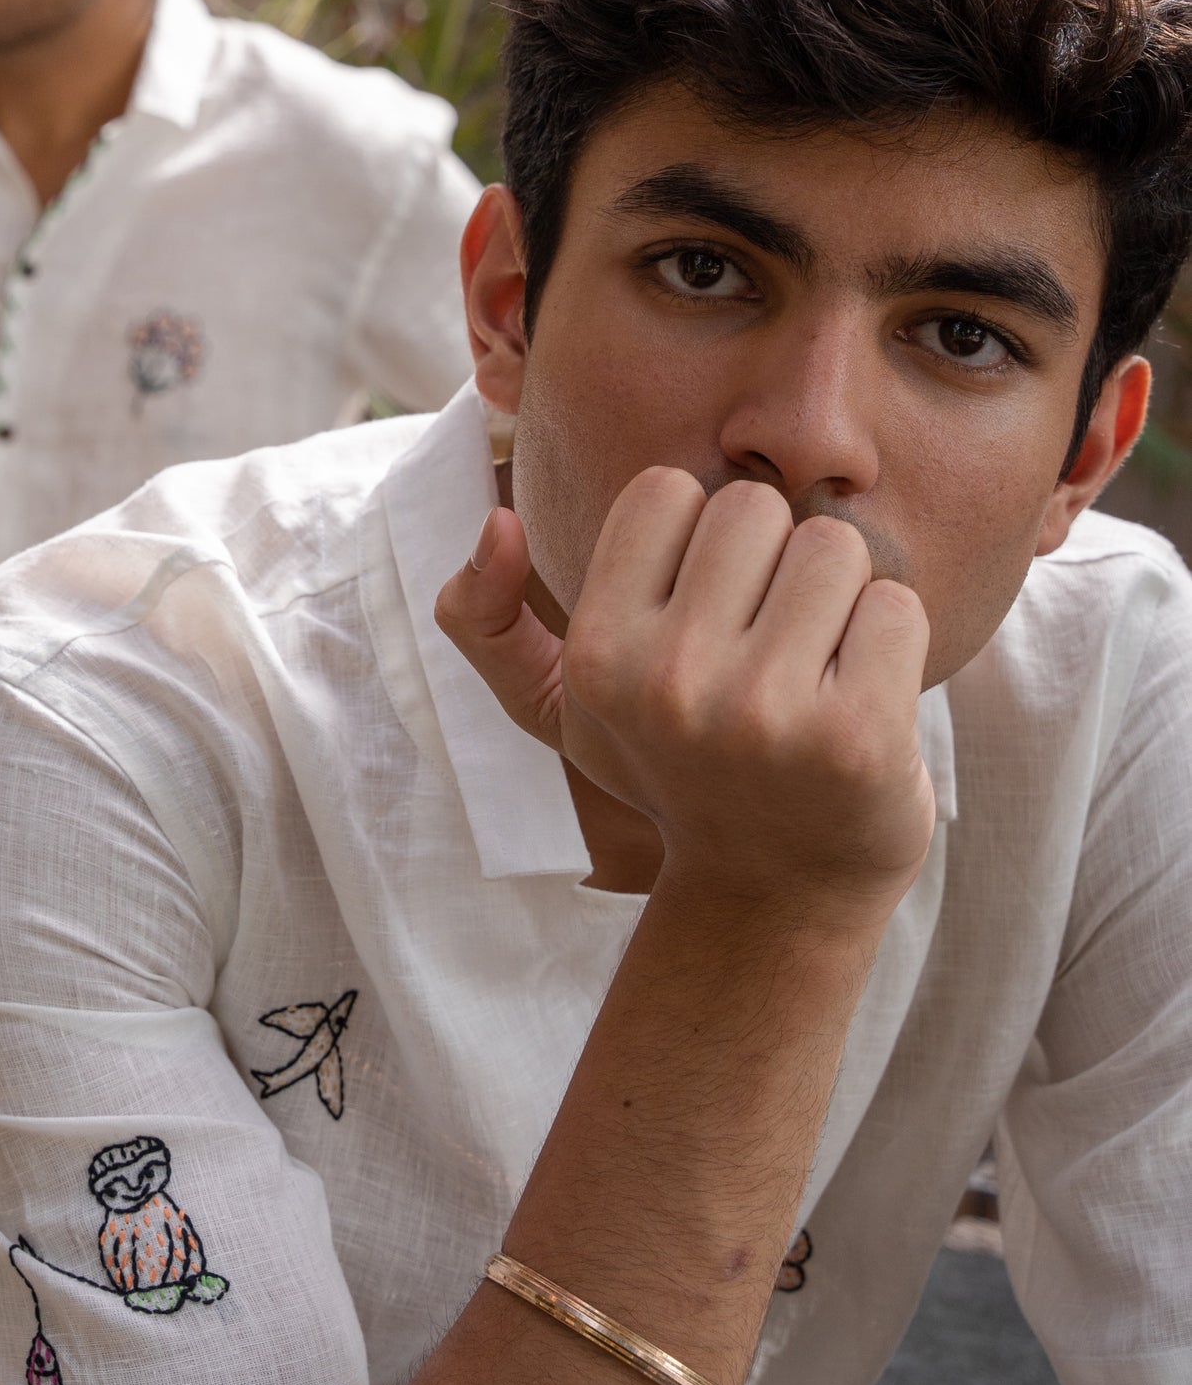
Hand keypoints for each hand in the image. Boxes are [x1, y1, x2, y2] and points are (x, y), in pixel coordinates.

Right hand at [437, 472, 934, 923]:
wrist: (778, 894)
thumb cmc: (674, 770)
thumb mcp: (564, 708)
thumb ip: (487, 620)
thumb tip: (497, 521)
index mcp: (598, 656)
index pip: (668, 491)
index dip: (696, 541)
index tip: (701, 613)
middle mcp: (673, 683)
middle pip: (756, 508)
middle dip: (772, 563)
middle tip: (767, 645)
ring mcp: (767, 714)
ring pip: (835, 546)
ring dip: (840, 598)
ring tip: (814, 670)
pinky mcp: (859, 737)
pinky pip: (897, 607)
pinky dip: (891, 642)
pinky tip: (861, 701)